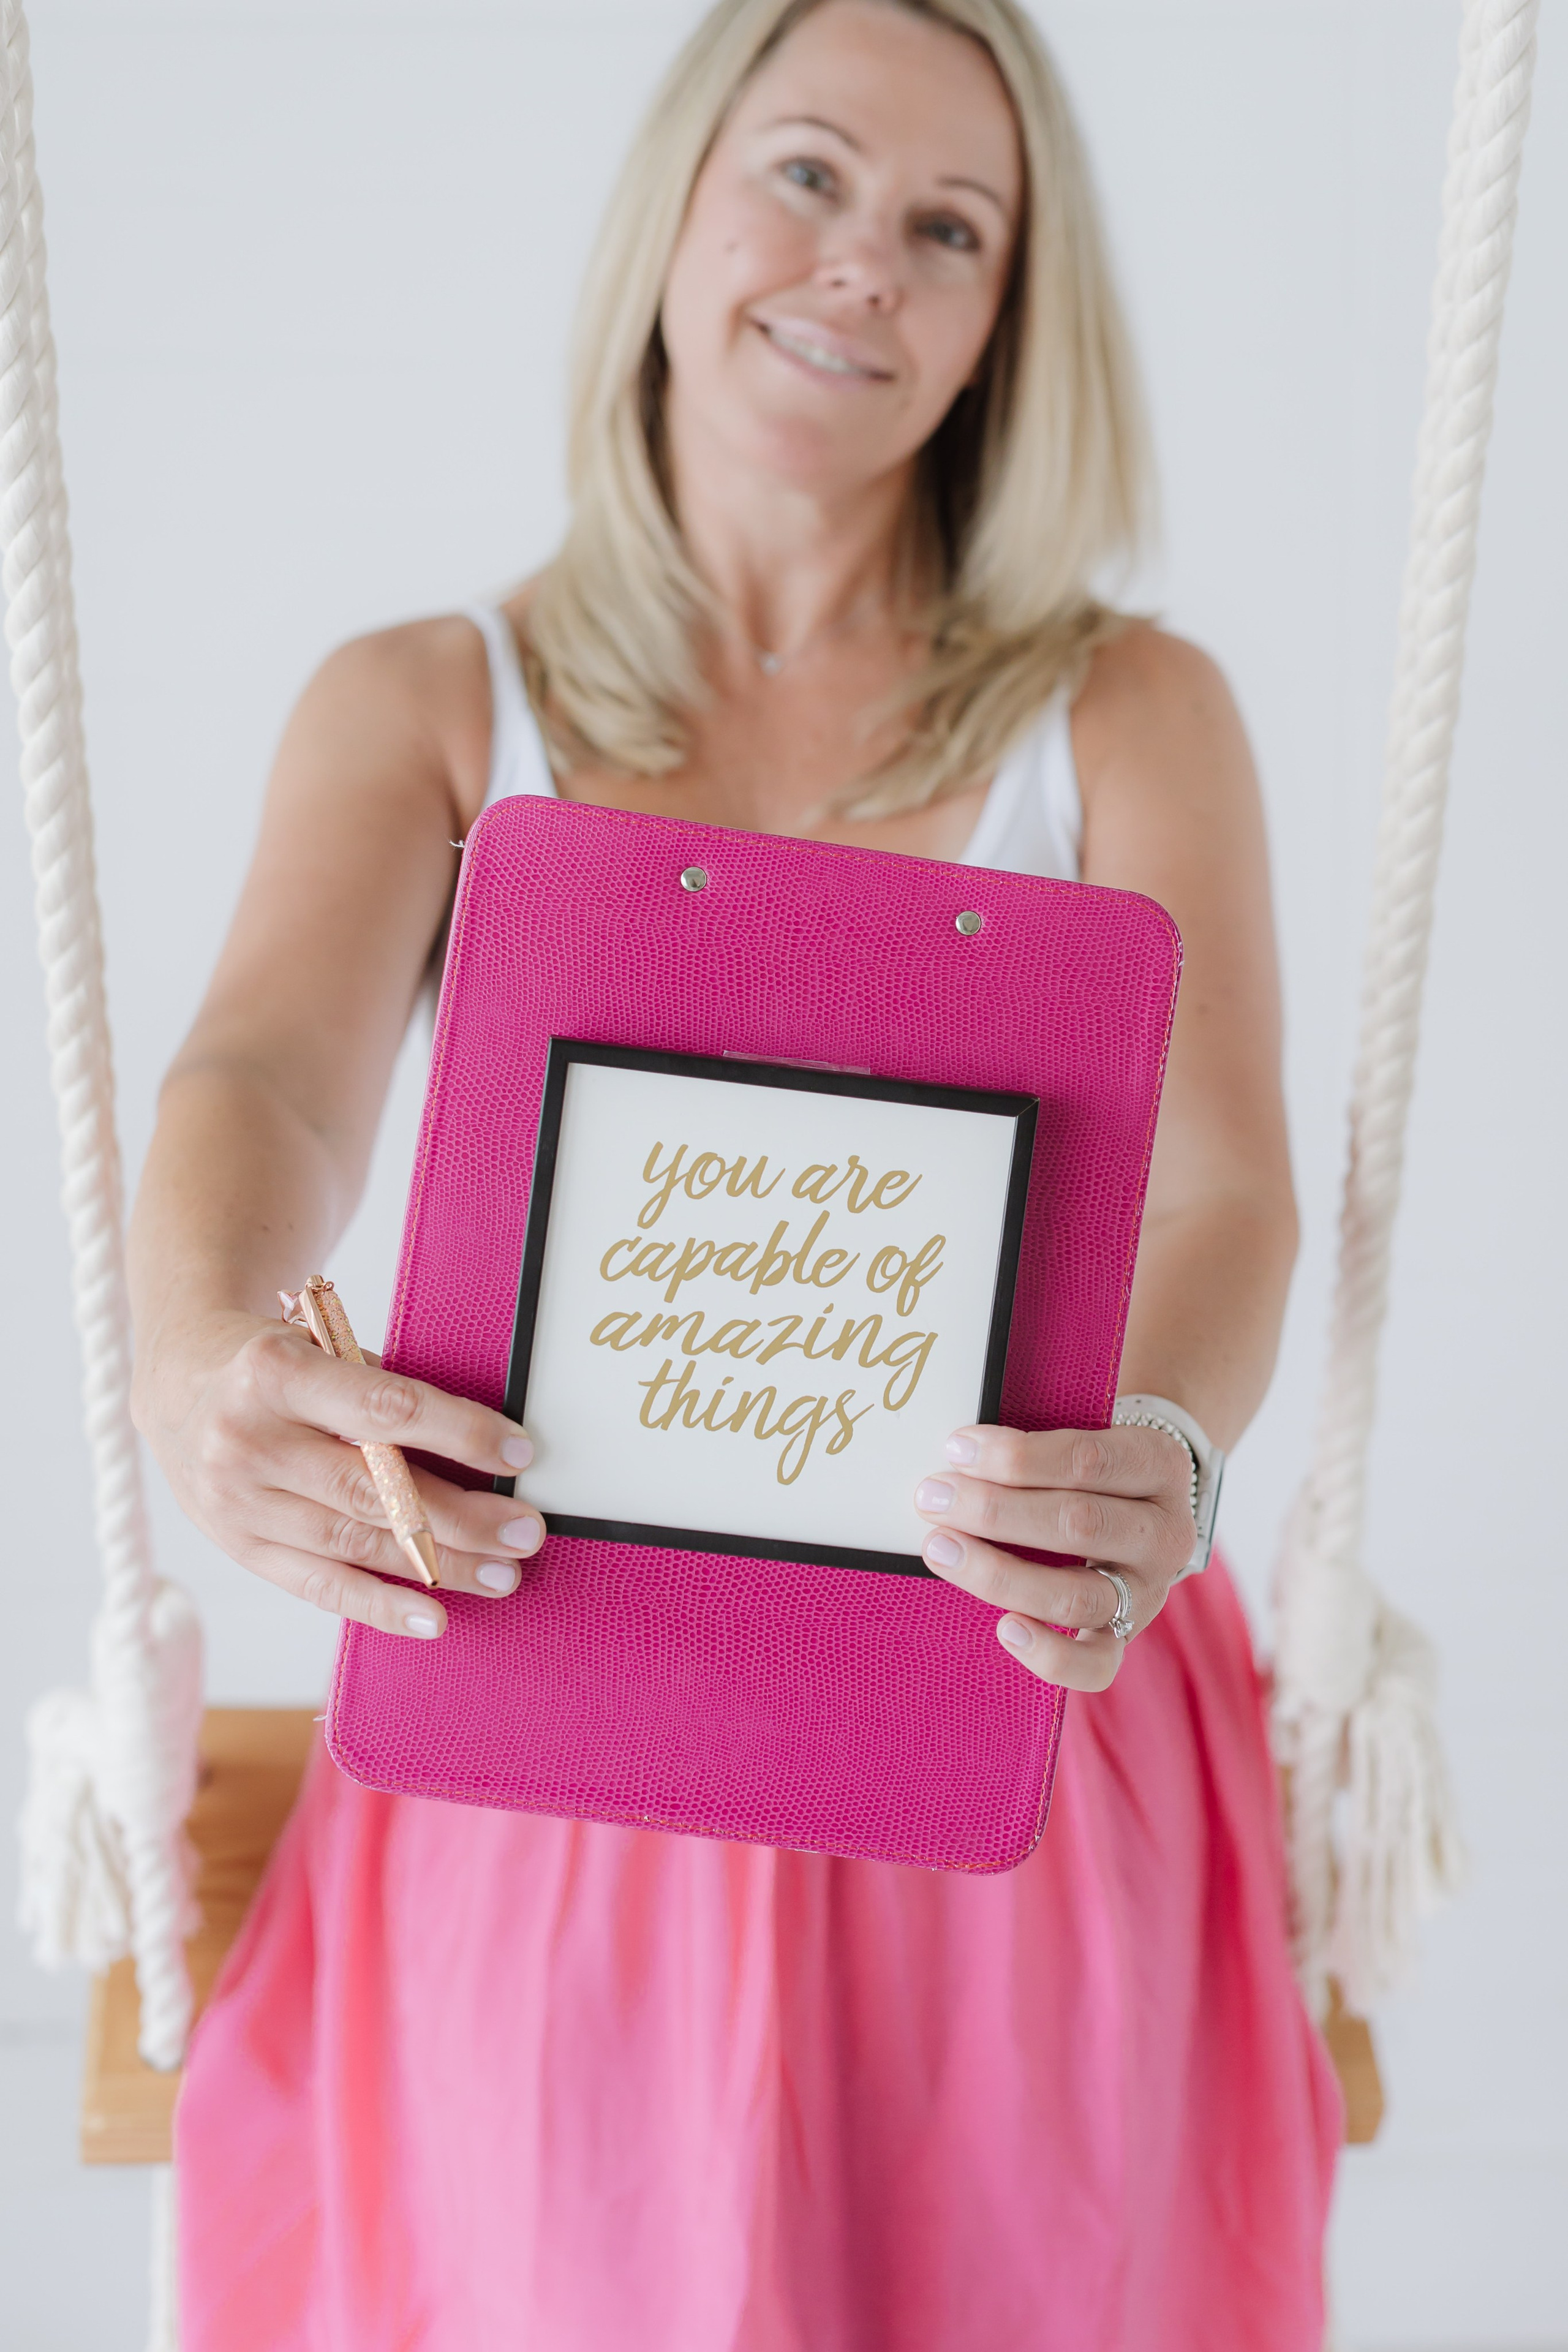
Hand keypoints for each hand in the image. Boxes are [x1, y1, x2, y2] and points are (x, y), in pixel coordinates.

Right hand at [133, 1310, 543, 1640]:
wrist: (179, 1387)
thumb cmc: (274, 1362)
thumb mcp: (319, 1347)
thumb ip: (381, 1393)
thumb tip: (483, 1450)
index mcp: (273, 1372)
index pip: (384, 1410)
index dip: (459, 1434)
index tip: (519, 1452)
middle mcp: (247, 1441)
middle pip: (373, 1489)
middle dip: (462, 1517)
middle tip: (527, 1532)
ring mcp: (238, 1503)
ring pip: (354, 1543)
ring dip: (440, 1566)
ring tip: (503, 1574)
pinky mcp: (241, 1548)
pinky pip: (319, 1586)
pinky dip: (380, 1605)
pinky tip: (434, 1617)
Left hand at [913, 1423, 1196, 1689]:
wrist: (1138, 1509)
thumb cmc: (1089, 1468)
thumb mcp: (1082, 1436)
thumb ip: (1034, 1442)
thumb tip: (958, 1456)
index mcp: (1159, 1465)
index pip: (1086, 1460)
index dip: (1016, 1457)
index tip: (957, 1450)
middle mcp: (1165, 1532)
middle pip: (1077, 1524)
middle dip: (994, 1511)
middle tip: (934, 1498)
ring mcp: (1149, 1591)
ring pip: (1076, 1596)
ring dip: (998, 1574)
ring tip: (941, 1549)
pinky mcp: (1127, 1636)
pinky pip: (1096, 1665)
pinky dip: (1049, 1654)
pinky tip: (1005, 1629)